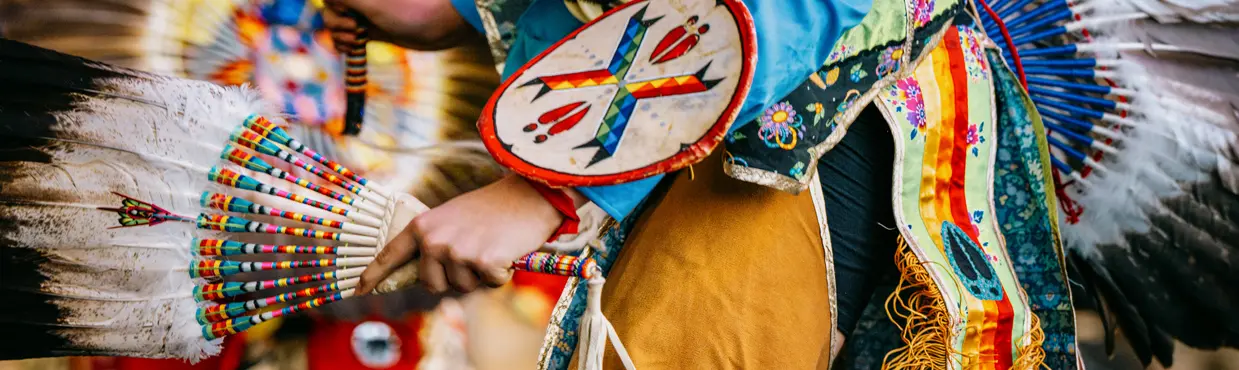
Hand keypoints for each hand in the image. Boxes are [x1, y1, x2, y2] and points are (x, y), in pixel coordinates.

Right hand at [322, 0, 479, 51]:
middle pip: (331, 10)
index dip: (334, 9)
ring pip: (337, 24)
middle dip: (335, 23)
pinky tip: (352, 48)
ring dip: (339, 35)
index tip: (350, 17)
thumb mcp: (373, 3)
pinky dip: (345, 43)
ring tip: (356, 41)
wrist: (445, 23)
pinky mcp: (374, 28)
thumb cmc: (412, 9)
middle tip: (355, 31)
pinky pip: (349, 36)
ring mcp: (367, 13)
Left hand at [356, 174, 581, 293]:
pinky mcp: (482, 261)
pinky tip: (507, 251)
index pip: (392, 253)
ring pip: (463, 287)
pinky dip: (502, 274)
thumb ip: (435, 242)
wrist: (529, 194)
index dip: (374, 274)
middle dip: (454, 278)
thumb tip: (428, 277)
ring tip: (493, 246)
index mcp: (424, 226)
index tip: (359, 289)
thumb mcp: (453, 219)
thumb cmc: (494, 209)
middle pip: (433, 284)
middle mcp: (435, 239)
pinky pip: (489, 285)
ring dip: (481, 275)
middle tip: (476, 252)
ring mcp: (457, 251)